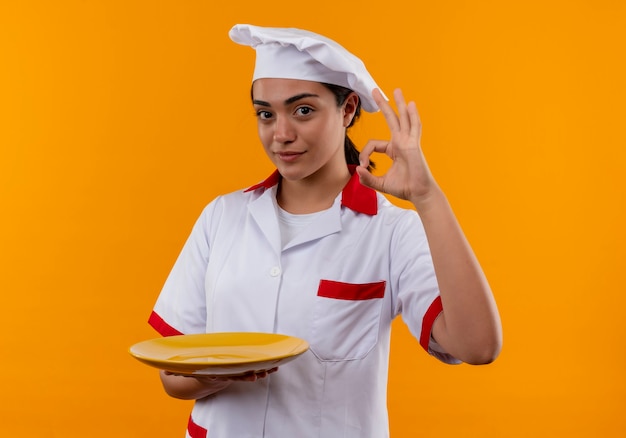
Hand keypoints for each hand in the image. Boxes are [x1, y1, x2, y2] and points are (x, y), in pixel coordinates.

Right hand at [160, 367, 278, 399]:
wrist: (196, 382)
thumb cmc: (190, 370)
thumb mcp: (181, 369)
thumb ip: (177, 367)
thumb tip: (165, 366)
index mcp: (214, 374)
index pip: (228, 376)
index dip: (240, 376)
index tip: (250, 375)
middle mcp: (224, 376)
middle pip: (240, 375)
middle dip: (252, 374)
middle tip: (263, 373)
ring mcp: (231, 375)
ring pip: (248, 374)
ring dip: (261, 371)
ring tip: (273, 368)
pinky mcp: (236, 372)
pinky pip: (250, 370)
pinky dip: (261, 368)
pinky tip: (272, 365)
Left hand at [356, 88, 438, 207]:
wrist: (419, 193)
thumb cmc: (404, 188)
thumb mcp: (380, 183)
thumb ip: (368, 178)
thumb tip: (358, 171)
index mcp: (392, 149)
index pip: (373, 144)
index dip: (365, 153)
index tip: (364, 166)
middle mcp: (400, 142)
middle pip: (391, 119)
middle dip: (383, 104)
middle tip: (375, 91)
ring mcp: (408, 142)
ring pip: (403, 119)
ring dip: (399, 104)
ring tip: (397, 90)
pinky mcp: (414, 145)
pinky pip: (414, 128)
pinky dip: (413, 116)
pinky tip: (411, 105)